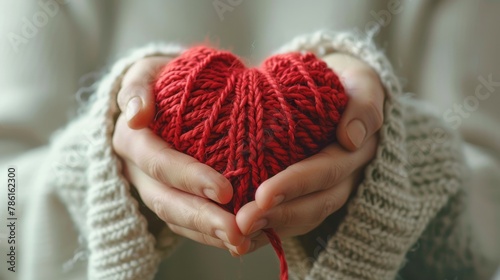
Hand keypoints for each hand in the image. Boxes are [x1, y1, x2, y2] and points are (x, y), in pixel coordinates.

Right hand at [112, 56, 251, 254]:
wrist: (164, 97)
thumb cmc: (162, 81)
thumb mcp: (146, 72)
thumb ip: (137, 86)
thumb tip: (136, 115)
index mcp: (132, 140)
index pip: (158, 162)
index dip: (188, 177)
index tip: (224, 190)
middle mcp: (137, 171)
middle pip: (165, 201)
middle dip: (201, 218)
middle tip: (237, 231)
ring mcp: (152, 189)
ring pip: (175, 220)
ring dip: (208, 234)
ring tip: (242, 243)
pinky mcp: (168, 200)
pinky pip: (185, 225)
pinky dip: (210, 235)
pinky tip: (239, 240)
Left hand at [233, 53, 383, 253]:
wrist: (339, 92)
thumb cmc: (344, 84)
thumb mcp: (361, 83)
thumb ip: (363, 105)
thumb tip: (352, 137)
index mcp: (354, 152)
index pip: (325, 172)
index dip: (295, 185)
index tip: (263, 195)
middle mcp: (344, 179)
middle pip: (314, 204)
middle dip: (278, 216)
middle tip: (242, 222)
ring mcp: (327, 191)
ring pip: (302, 218)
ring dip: (270, 228)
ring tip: (237, 233)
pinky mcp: (309, 197)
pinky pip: (291, 221)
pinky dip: (267, 232)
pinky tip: (240, 239)